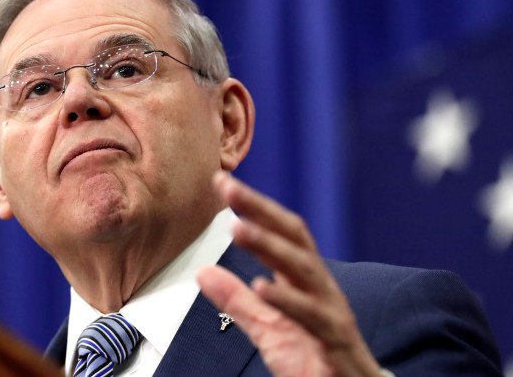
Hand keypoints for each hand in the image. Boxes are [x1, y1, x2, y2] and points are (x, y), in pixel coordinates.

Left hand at [197, 172, 381, 376]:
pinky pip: (313, 317)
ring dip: (270, 246)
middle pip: (293, 238)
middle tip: (230, 187)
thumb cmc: (315, 360)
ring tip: (238, 229)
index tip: (222, 182)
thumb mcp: (267, 328)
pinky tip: (261, 288)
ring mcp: (331, 312)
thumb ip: (237, 301)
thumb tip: (204, 271)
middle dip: (261, 210)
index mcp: (304, 282)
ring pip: (304, 269)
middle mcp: (321, 288)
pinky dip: (287, 301)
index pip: (279, 234)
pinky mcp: (335, 342)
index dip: (253, 207)